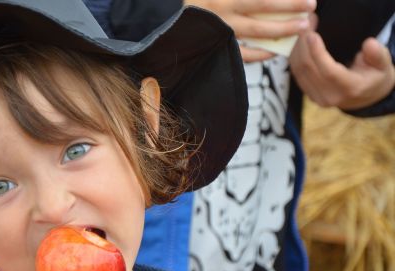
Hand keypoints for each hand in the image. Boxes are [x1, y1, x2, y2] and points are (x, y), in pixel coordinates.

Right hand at [184, 0, 315, 61]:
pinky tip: (275, 51)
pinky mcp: (216, 48)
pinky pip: (243, 54)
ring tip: (300, 29)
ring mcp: (220, 32)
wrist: (171, 19)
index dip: (286, 0)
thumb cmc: (200, 1)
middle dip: (290, 11)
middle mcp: (223, 13)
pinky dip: (261, 54)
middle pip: (264, 12)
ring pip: (256, 34)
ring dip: (281, 32)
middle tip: (311, 10)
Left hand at [289, 30, 394, 109]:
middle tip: (306, 25)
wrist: (365, 96)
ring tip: (303, 30)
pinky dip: (295, 56)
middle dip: (304, 45)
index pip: (329, 72)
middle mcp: (330, 96)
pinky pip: (297, 73)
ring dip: (297, 48)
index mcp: (350, 89)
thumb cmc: (373, 76)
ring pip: (299, 71)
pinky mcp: (309, 94)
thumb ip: (377, 55)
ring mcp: (317, 97)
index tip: (312, 35)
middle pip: (309, 69)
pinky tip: (300, 43)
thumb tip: (369, 44)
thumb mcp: (383, 65)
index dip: (318, 53)